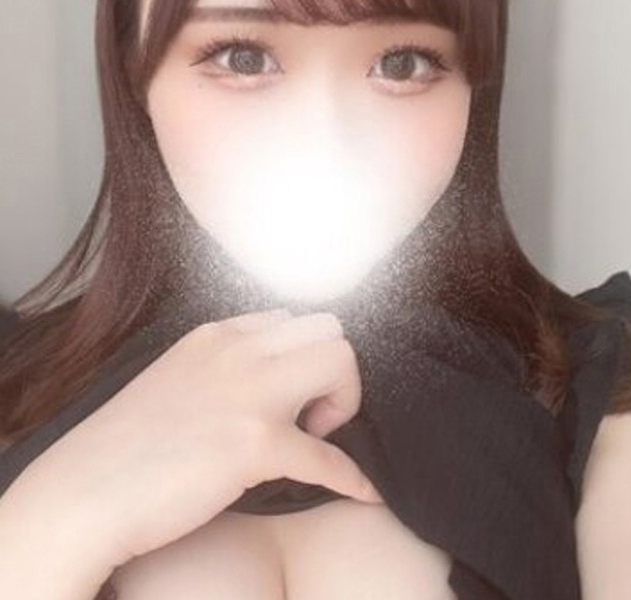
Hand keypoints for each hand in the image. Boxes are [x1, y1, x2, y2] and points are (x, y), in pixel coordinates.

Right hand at [19, 308, 380, 568]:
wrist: (85, 492)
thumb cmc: (124, 448)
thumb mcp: (173, 380)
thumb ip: (217, 371)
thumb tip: (260, 389)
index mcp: (215, 336)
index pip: (289, 319)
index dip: (300, 359)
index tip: (290, 396)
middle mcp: (237, 351)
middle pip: (328, 328)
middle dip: (334, 372)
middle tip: (310, 416)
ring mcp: (248, 392)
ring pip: (342, 360)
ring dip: (346, 401)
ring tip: (314, 437)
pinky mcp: (255, 444)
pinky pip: (331, 457)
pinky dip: (353, 478)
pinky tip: (363, 493)